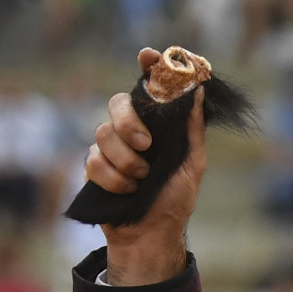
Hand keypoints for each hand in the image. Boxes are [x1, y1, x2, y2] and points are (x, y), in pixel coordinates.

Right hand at [86, 47, 207, 285]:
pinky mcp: (95, 168)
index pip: (149, 88)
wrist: (152, 235)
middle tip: (146, 146)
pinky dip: (113, 177)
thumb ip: (192, 130)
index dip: (148, 68)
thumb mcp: (192, 165)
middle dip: (129, 123)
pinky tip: (127, 190)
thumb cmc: (174, 201)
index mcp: (156, 126)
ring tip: (141, 179)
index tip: (148, 56)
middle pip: (117, 103)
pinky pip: (93, 159)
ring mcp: (111, 148)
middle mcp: (132, 131)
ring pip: (102, 133)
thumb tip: (199, 90)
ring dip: (125, 160)